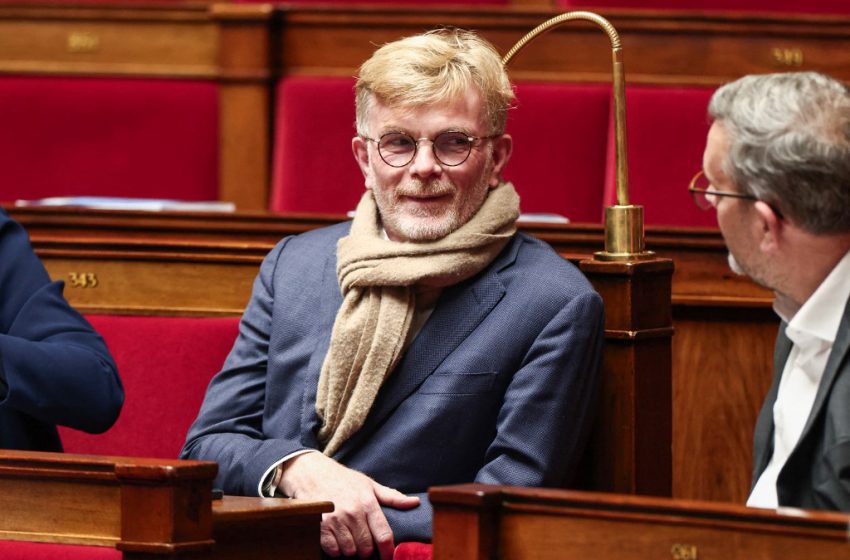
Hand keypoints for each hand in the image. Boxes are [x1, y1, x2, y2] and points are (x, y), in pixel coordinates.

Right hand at [278, 452, 419, 558]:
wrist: (312, 473)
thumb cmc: (344, 479)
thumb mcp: (369, 484)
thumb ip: (392, 497)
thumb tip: (415, 502)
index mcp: (368, 502)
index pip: (384, 535)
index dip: (389, 551)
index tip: (389, 556)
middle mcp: (353, 512)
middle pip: (367, 547)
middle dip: (367, 549)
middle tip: (364, 541)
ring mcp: (336, 520)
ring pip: (350, 551)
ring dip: (351, 549)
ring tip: (349, 537)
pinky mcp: (320, 526)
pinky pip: (333, 550)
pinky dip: (336, 549)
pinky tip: (337, 539)